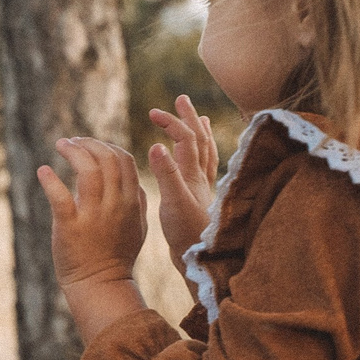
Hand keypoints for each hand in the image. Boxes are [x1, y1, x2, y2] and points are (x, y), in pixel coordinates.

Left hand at [36, 138, 152, 342]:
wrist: (100, 284)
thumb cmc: (117, 256)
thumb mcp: (138, 228)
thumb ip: (138, 203)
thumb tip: (136, 183)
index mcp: (131, 202)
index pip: (124, 161)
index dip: (107, 146)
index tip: (90, 144)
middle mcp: (115, 205)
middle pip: (107, 160)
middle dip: (88, 143)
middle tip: (70, 141)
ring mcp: (93, 216)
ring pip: (88, 171)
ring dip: (73, 152)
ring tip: (60, 144)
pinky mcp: (70, 227)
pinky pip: (60, 197)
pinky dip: (51, 181)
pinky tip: (43, 171)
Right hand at [146, 96, 218, 266]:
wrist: (200, 259)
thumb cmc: (187, 233)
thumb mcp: (173, 202)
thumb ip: (166, 173)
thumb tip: (157, 144)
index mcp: (194, 175)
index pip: (185, 138)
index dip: (171, 122)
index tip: (153, 113)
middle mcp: (202, 178)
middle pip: (201, 140)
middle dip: (190, 118)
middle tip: (181, 100)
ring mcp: (204, 189)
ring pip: (207, 154)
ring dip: (201, 134)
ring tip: (199, 120)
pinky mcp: (201, 201)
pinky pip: (205, 170)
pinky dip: (202, 157)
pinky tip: (196, 160)